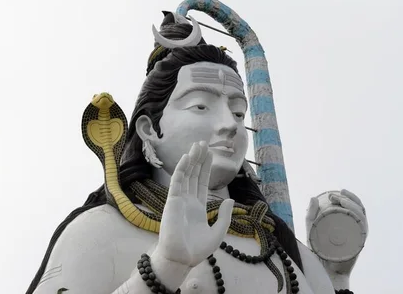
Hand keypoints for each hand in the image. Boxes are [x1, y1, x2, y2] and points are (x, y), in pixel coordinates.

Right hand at [155, 141, 233, 266]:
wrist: (181, 259)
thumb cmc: (196, 250)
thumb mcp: (217, 232)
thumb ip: (224, 216)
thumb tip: (230, 200)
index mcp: (198, 207)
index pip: (202, 182)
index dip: (206, 168)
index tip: (210, 154)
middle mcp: (188, 200)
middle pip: (194, 174)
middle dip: (199, 159)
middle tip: (203, 142)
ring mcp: (179, 199)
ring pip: (186, 174)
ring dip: (191, 159)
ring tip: (197, 145)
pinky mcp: (172, 201)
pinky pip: (177, 182)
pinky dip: (181, 169)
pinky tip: (187, 158)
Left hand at [306, 189, 367, 276]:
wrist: (323, 269)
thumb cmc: (319, 250)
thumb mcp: (312, 229)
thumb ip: (311, 215)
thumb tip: (313, 197)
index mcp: (348, 224)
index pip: (355, 207)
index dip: (351, 196)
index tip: (340, 191)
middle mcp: (356, 229)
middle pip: (359, 210)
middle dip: (349, 199)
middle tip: (334, 196)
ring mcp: (358, 236)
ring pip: (362, 217)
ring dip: (353, 206)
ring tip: (340, 201)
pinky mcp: (358, 244)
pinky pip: (363, 230)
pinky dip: (359, 220)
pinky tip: (351, 214)